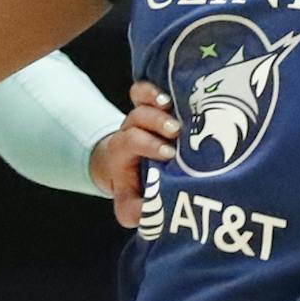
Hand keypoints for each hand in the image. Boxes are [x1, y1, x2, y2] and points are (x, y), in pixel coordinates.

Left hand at [92, 81, 180, 227]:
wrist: (125, 171)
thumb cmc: (134, 189)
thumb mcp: (130, 206)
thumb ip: (136, 211)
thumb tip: (151, 212)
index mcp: (123, 153)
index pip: (130, 142)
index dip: (148, 144)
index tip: (169, 155)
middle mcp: (130, 131)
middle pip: (137, 117)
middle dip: (156, 122)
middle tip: (176, 132)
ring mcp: (140, 116)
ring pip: (142, 101)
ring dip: (157, 101)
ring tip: (173, 106)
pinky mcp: (151, 107)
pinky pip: (143, 90)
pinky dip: (152, 88)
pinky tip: (169, 92)